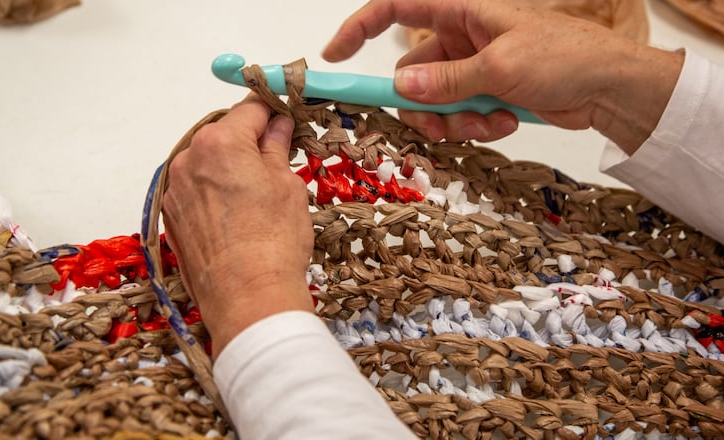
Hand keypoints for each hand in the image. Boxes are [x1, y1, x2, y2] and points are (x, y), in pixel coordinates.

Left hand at [162, 94, 314, 356]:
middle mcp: (188, 159)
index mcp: (219, 142)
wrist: (247, 297)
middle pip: (223, 134)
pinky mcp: (171, 217)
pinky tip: (237, 214)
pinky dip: (214, 191)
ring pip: (207, 162)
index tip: (287, 118)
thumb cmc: (273, 239)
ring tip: (257, 196)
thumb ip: (275, 147)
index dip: (273, 111)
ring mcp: (175, 190)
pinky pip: (196, 189)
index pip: (250, 109)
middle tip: (278, 160)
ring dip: (229, 167)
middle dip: (249, 141)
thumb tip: (277, 126)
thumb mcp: (286, 184)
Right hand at [323, 0, 681, 152]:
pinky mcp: (485, 95)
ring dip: (455, 122)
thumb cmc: (563, 56)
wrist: (608, 87)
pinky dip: (476, 126)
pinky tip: (506, 122)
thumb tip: (399, 89)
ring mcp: (472, 69)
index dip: (358, 30)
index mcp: (459, 12)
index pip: (394, 10)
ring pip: (434, 103)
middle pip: (411, 77)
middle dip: (423, 107)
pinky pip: (459, 116)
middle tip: (438, 128)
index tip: (334, 57)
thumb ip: (446, 81)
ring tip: (489, 123)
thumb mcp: (499, 67)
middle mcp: (459, 39)